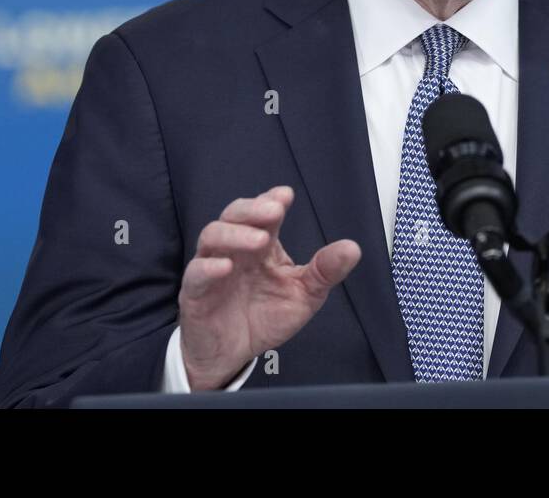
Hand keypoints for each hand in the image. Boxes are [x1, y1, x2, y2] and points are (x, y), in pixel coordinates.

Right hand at [177, 185, 360, 389]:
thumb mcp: (303, 295)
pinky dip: (209, 268)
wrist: (233, 354)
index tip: (286, 196)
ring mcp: (212, 267)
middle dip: (253, 208)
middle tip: (274, 211)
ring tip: (259, 240)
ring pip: (212, 236)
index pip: (263, 213)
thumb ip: (324, 271)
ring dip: (235, 234)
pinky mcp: (195, 293)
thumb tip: (353, 248)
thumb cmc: (264, 317)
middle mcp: (235, 249)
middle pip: (234, 214)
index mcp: (261, 245)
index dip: (271, 200)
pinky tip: (226, 267)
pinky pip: (196, 273)